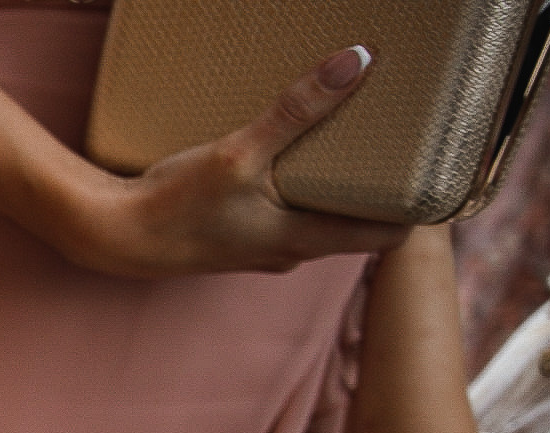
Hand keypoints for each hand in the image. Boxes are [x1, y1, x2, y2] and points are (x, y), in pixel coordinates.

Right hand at [57, 47, 406, 278]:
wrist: (114, 238)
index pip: (389, 238)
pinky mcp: (238, 240)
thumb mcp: (240, 153)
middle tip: (398, 147)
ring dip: (334, 192)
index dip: (417, 209)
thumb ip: (299, 110)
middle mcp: (290, 252)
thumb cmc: (174, 207)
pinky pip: (287, 217)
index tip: (435, 174)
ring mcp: (263, 250)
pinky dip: (299, 193)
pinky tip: (288, 164)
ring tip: (348, 147)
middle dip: (376, 192)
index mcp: (304, 240)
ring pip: (319, 221)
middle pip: (357, 226)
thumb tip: (358, 62)